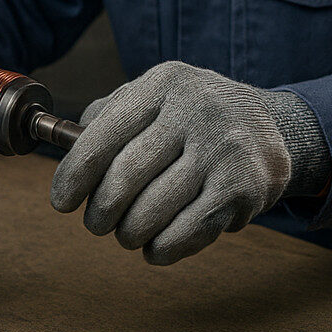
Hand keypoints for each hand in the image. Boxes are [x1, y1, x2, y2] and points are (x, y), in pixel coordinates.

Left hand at [51, 61, 327, 263]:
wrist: (269, 128)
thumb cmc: (193, 118)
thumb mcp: (155, 97)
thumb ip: (109, 116)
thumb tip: (69, 155)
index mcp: (165, 82)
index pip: (104, 134)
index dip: (75, 175)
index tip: (62, 202)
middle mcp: (197, 109)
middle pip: (124, 179)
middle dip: (100, 213)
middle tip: (98, 224)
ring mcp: (224, 148)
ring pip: (150, 213)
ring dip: (130, 234)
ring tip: (131, 233)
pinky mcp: (244, 187)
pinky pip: (185, 233)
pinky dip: (162, 249)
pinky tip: (158, 245)